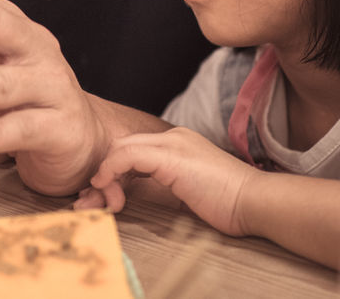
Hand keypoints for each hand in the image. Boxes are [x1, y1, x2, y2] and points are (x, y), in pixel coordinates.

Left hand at [78, 127, 258, 235]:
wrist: (253, 201)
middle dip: (101, 172)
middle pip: (122, 145)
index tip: (98, 195)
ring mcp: (172, 143)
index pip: (134, 149)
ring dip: (102, 174)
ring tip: (92, 197)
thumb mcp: (190, 189)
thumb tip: (137, 195)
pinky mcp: (171, 156)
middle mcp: (173, 137)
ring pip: (121, 148)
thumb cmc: (227, 202)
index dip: (112, 170)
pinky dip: (111, 170)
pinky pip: (128, 156)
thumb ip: (166, 183)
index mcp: (177, 143)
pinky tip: (104, 186)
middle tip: (86, 198)